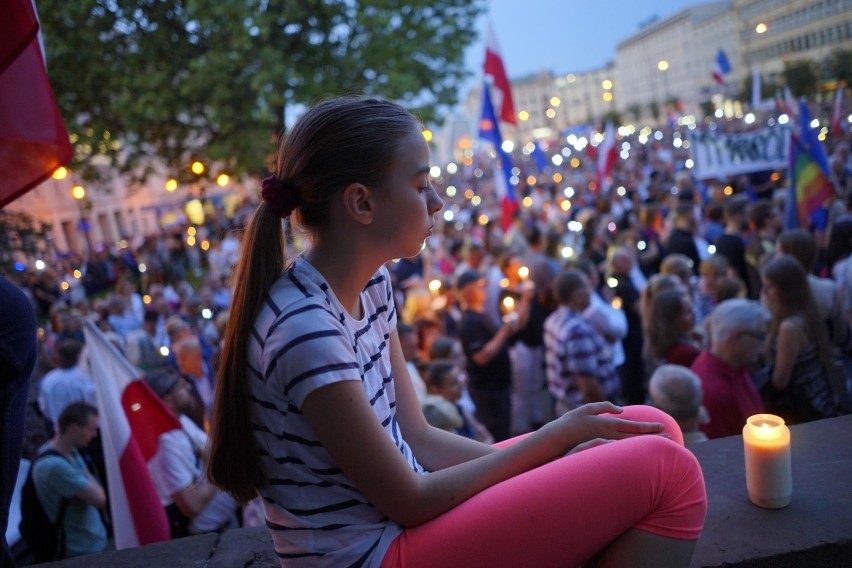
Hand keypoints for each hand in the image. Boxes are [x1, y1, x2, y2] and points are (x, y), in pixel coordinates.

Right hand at [546, 402, 665, 452]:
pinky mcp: (600, 455)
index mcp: (607, 424)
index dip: (649, 427)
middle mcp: (609, 436)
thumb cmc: (568, 423)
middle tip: (671, 439)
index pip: (633, 426)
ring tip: (661, 449)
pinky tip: (640, 457)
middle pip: (637, 439)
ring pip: (631, 448)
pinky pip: (620, 455)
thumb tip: (620, 410)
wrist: (554, 440)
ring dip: (646, 447)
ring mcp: (605, 447)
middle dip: (654, 438)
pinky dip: (632, 455)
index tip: (663, 427)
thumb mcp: (586, 409)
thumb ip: (604, 407)